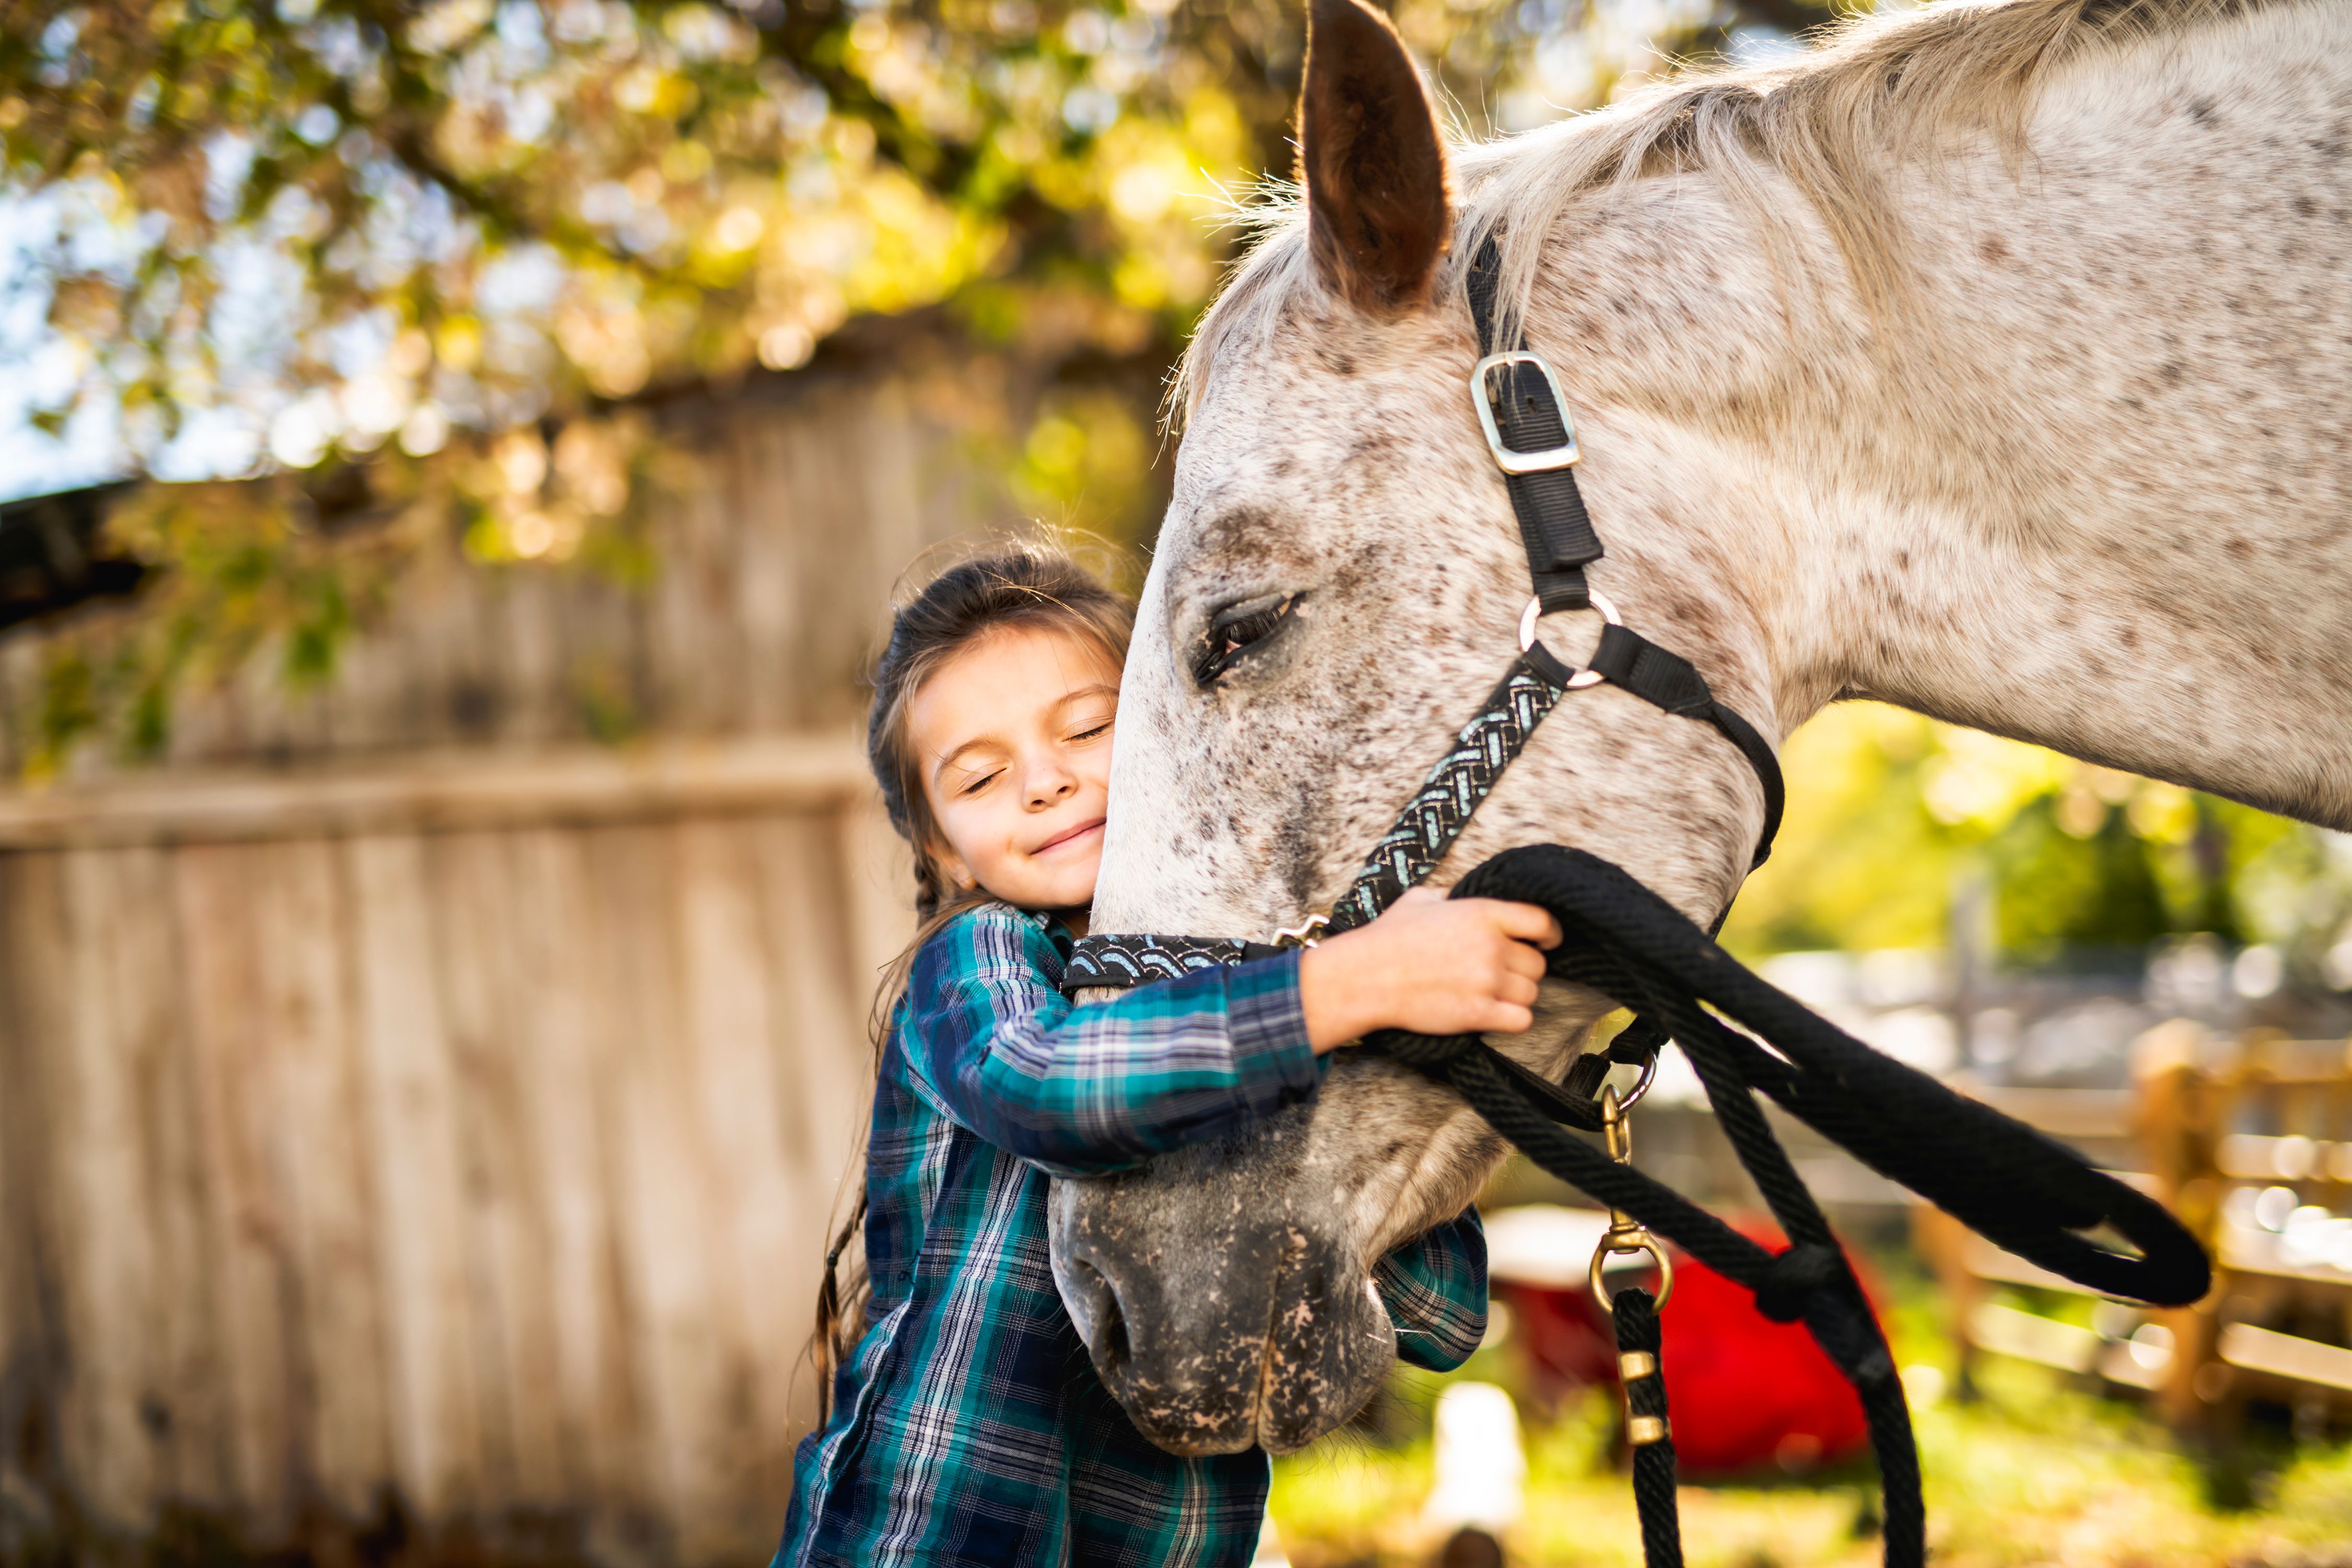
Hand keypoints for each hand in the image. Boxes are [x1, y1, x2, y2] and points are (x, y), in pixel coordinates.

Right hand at [1298, 887, 1561, 1052]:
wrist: (1366, 977)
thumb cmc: (1389, 937)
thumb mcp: (1422, 899)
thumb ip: (1452, 895)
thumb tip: (1463, 896)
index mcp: (1482, 913)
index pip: (1541, 921)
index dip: (1550, 933)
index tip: (1547, 941)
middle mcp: (1491, 946)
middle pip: (1537, 964)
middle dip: (1524, 969)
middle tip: (1504, 972)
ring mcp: (1486, 981)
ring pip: (1532, 993)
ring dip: (1518, 995)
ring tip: (1494, 993)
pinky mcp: (1478, 1013)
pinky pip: (1522, 1020)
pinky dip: (1514, 1019)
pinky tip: (1497, 1014)